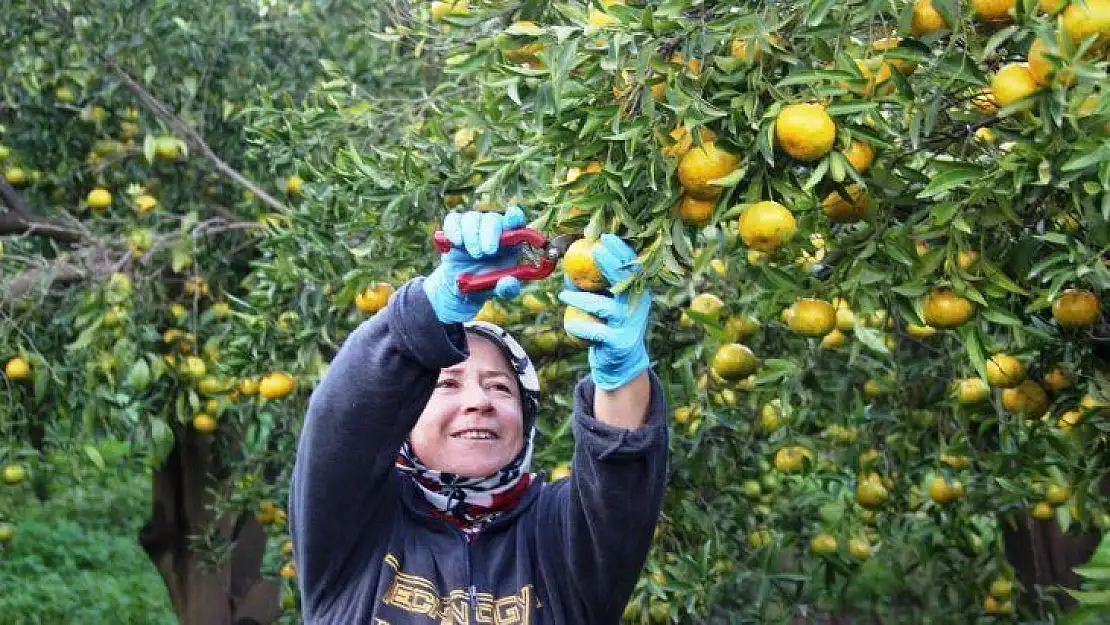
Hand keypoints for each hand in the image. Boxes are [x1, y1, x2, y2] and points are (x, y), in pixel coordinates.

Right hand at [423, 207, 526, 323]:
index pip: (516, 220)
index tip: (512, 220)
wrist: (461, 286)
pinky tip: (457, 243)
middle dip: (490, 234)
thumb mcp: (499, 289)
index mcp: (511, 240)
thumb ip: (507, 288)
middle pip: (493, 218)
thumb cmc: (487, 282)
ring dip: (472, 235)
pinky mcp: (456, 227)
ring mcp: (474, 225)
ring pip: (472, 218)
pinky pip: (453, 219)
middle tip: (487, 252)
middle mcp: (494, 228)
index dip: (514, 217)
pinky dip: (454, 229)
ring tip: (474, 254)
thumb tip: (508, 282)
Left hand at [558, 234, 651, 389]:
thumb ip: (597, 284)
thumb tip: (570, 264)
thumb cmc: (610, 324)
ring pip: (603, 307)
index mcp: (637, 292)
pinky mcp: (617, 342)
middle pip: (625, 281)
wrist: (621, 361)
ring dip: (582, 300)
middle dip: (610, 263)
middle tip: (594, 251)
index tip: (605, 236)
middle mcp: (637, 306)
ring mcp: (628, 324)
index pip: (632, 266)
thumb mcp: (608, 301)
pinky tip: (569, 324)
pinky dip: (580, 327)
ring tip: (564, 294)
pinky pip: (594, 331)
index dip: (620, 250)